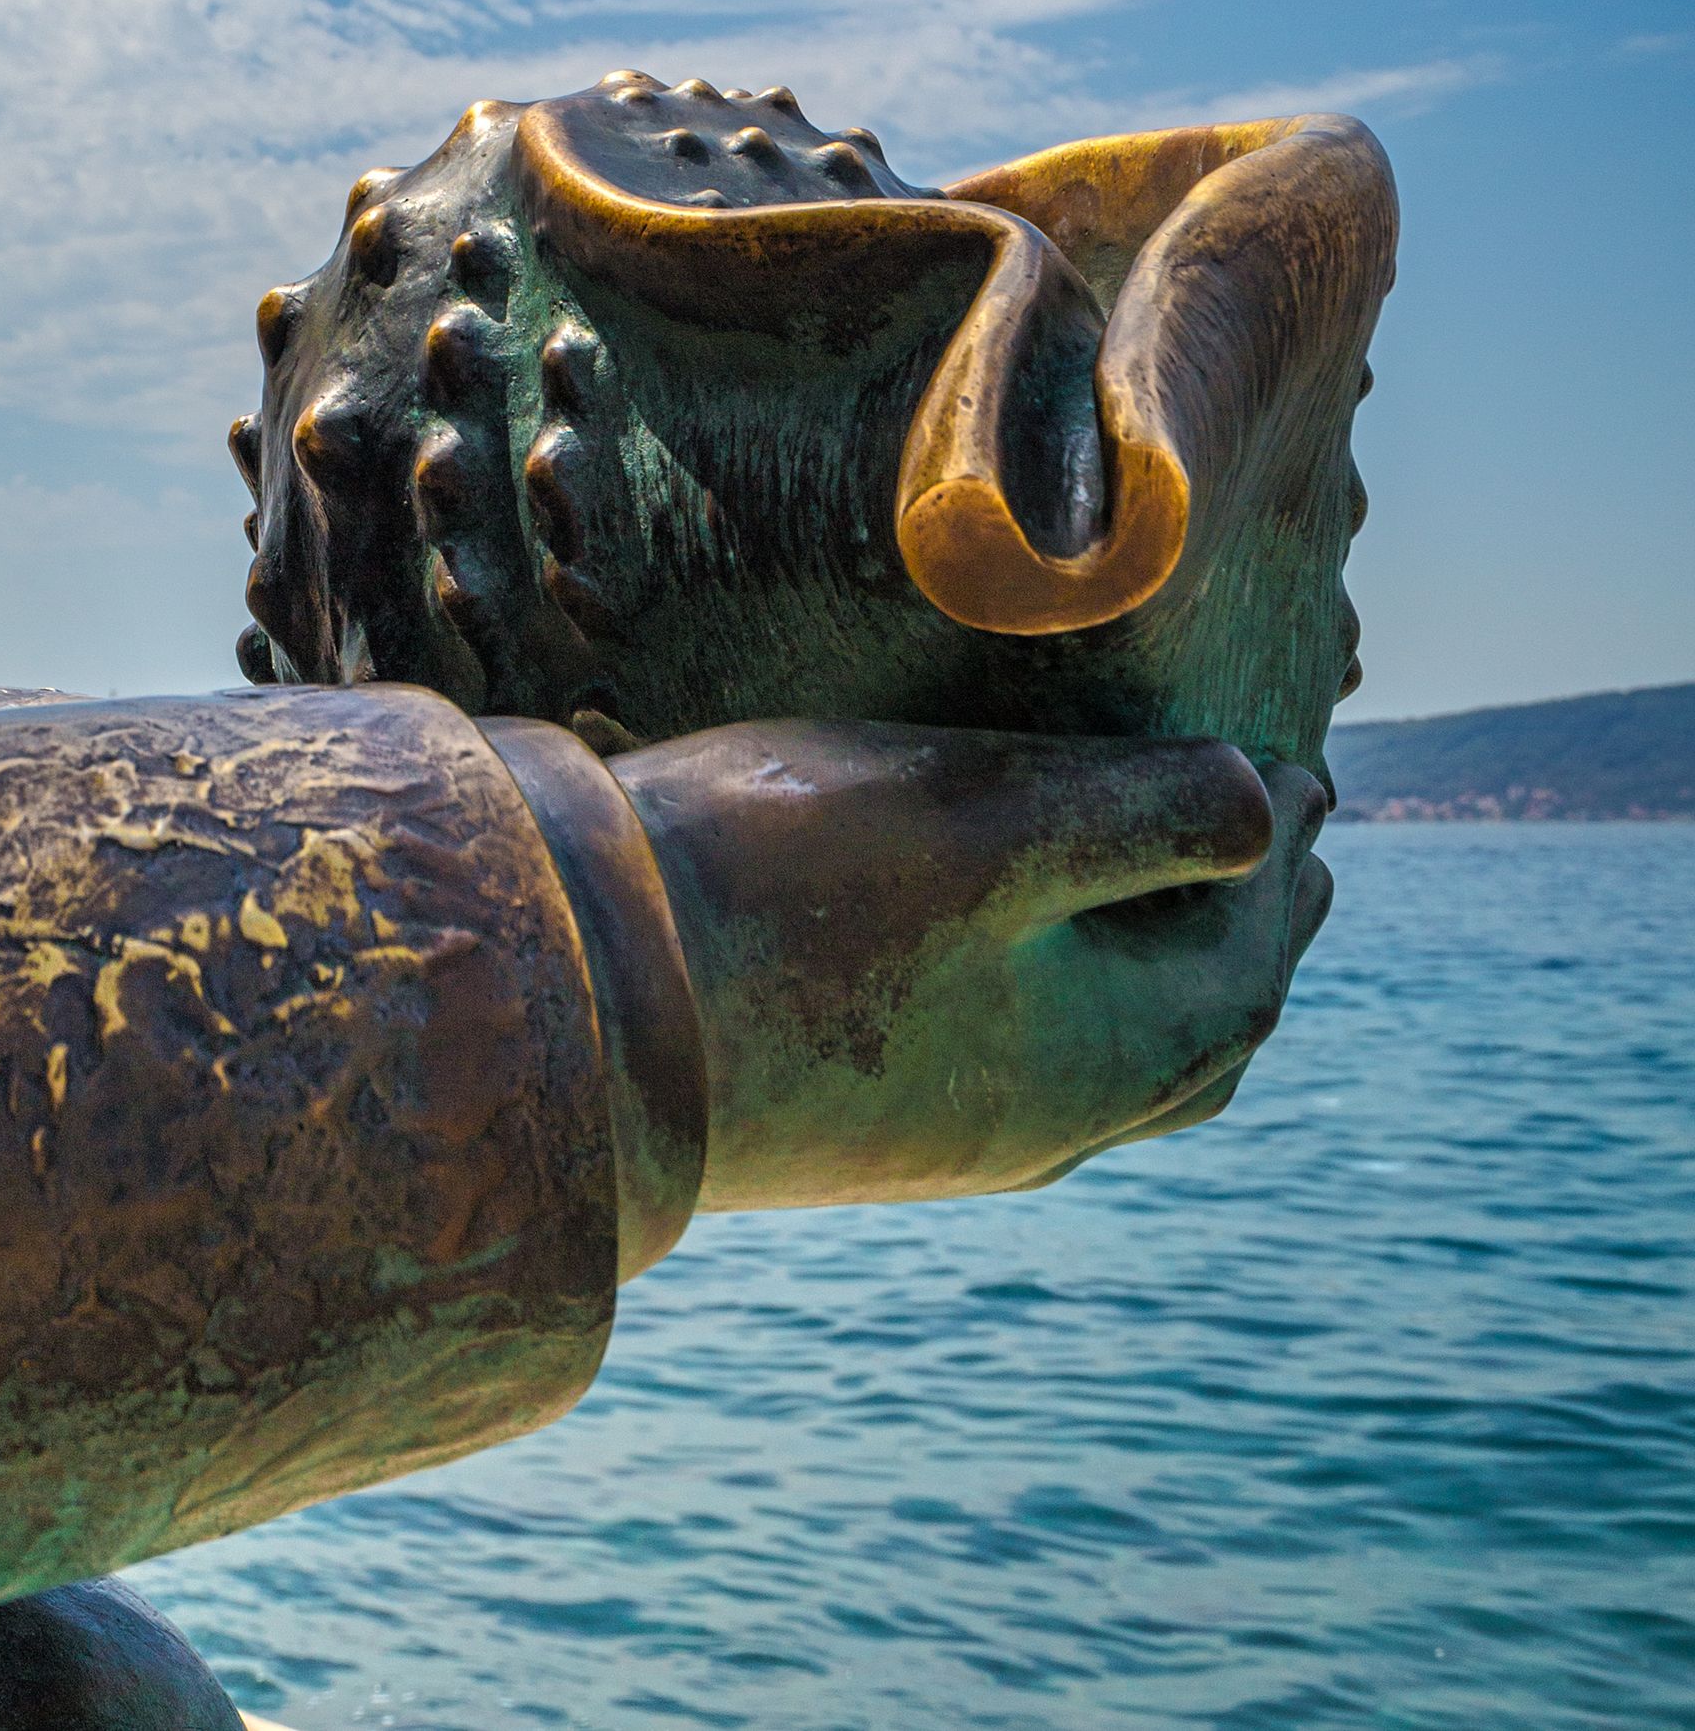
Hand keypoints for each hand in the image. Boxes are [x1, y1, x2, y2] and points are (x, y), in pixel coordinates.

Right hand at [612, 719, 1332, 1210]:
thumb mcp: (988, 822)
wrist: (589, 1010)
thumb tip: (1270, 810)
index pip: (1248, 953)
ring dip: (1166, 970)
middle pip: (1199, 1030)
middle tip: (1278, 841)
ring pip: (1113, 1061)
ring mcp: (951, 1126)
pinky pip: (1027, 1061)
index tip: (1303, 766)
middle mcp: (1046, 1115)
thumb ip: (1143, 815)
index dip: (1284, 854)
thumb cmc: (795, 894)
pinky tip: (1024, 956)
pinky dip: (1077, 997)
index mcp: (1104, 1052)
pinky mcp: (871, 1113)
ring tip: (1175, 898)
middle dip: (1247, 930)